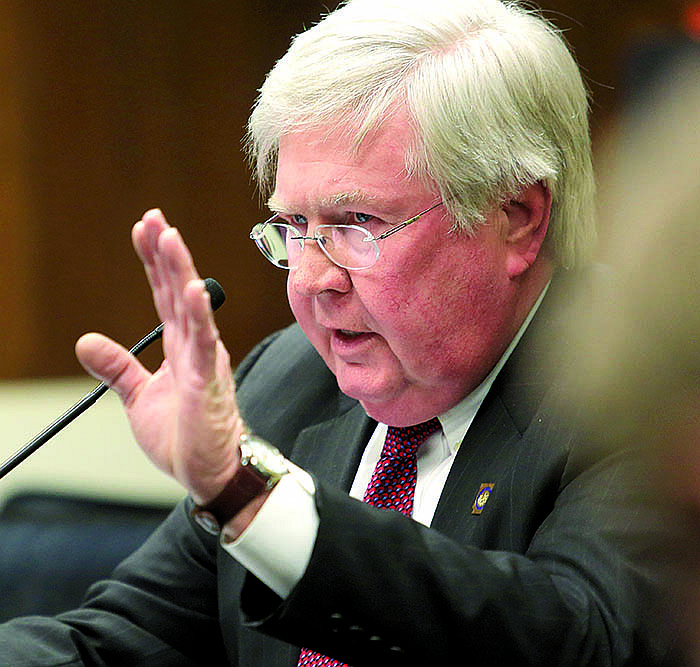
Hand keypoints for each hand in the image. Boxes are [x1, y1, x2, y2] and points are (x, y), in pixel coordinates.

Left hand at [75, 209, 243, 504]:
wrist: (209, 471)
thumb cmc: (183, 434)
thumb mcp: (138, 396)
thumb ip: (117, 366)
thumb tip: (85, 340)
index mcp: (179, 347)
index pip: (165, 296)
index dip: (154, 262)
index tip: (145, 229)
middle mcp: (194, 346)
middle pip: (178, 291)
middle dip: (166, 253)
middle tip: (155, 218)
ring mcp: (204, 362)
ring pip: (192, 309)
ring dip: (182, 272)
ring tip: (170, 238)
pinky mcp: (208, 384)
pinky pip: (203, 346)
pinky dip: (199, 317)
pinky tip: (192, 292)